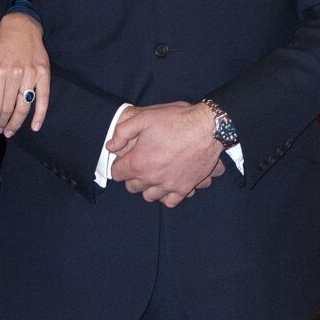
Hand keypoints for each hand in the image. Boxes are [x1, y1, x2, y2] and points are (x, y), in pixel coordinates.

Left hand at [0, 12, 49, 140]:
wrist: (21, 27)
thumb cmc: (0, 45)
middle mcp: (14, 73)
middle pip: (8, 108)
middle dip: (3, 124)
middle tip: (0, 132)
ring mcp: (30, 74)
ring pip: (24, 106)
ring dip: (17, 123)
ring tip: (11, 131)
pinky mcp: (43, 73)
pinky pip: (43, 98)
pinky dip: (40, 114)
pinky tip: (35, 126)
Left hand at [107, 101, 225, 206]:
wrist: (208, 128)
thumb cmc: (176, 121)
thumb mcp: (144, 117)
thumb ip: (122, 132)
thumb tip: (111, 146)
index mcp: (138, 162)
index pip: (117, 173)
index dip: (118, 164)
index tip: (125, 158)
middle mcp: (152, 178)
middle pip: (132, 187)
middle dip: (132, 176)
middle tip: (139, 164)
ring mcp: (169, 185)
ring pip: (150, 196)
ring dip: (148, 187)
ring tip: (153, 174)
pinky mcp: (185, 188)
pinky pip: (171, 202)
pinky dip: (167, 196)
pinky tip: (168, 184)